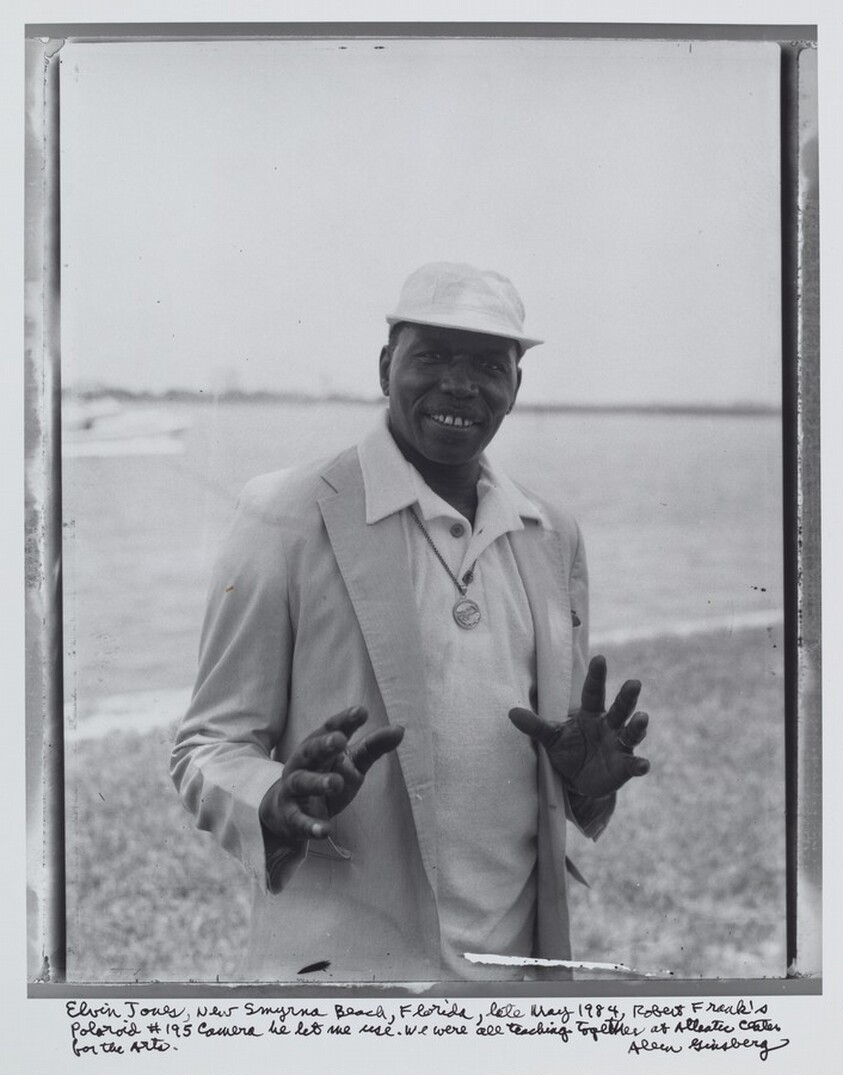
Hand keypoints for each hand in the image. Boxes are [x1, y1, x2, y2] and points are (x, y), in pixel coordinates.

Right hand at [259, 707, 403, 845]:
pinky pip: (299, 821)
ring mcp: (294, 789)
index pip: (330, 728)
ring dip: (318, 782)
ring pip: (302, 782)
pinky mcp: (291, 816)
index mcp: (318, 746)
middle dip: (323, 745)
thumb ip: (373, 747)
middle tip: (340, 740)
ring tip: (336, 783)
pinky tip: (325, 830)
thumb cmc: (326, 777)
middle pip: (310, 751)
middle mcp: (303, 763)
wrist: (289, 812)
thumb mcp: (352, 762)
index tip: (362, 712)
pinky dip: (310, 825)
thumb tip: (400, 729)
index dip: (345, 721)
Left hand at [509, 655, 649, 798]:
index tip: (600, 658)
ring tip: (642, 717)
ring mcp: (619, 745)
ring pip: (631, 732)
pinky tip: (643, 765)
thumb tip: (510, 712)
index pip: (594, 692)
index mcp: (591, 713)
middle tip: (633, 683)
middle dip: (627, 696)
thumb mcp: (551, 737)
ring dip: (638, 726)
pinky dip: (640, 764)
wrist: (579, 781)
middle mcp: (609, 725)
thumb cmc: (567, 751)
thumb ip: (535, 725)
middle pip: (620, 708)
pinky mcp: (624, 767)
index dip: (597, 676)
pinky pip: (634, 764)